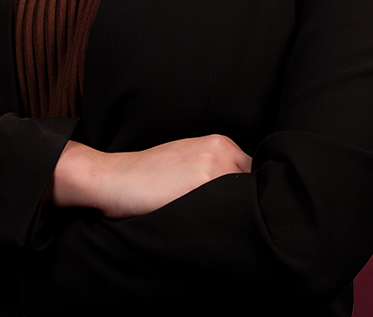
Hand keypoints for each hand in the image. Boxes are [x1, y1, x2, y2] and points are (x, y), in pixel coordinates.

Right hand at [50, 135, 251, 218]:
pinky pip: (228, 211)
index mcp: (220, 143)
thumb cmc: (149, 175)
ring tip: (218, 229)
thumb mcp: (189, 161)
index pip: (254, 174)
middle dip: (248, 206)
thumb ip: (218, 170)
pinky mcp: (203, 185)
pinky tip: (208, 230)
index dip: (249, 196)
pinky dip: (223, 223)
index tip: (240, 212)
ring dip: (238, 217)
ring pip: (246, 201)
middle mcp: (222, 151)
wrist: (117, 178)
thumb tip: (245, 197)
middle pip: (255, 186)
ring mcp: (214, 167)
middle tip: (231, 225)